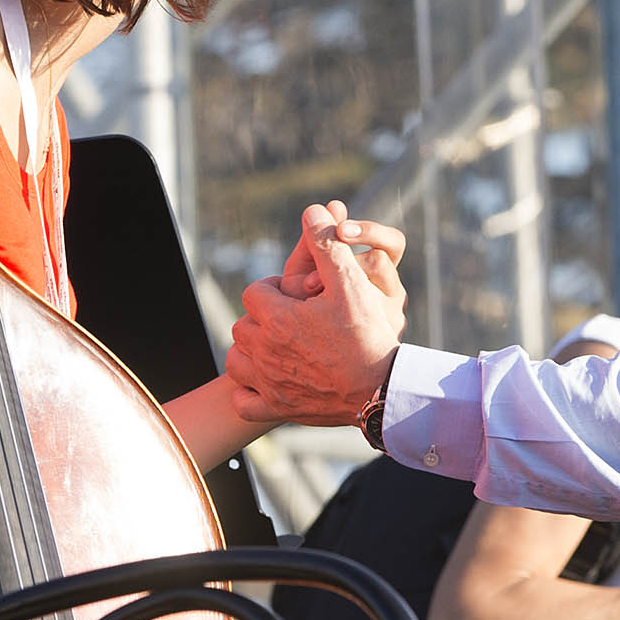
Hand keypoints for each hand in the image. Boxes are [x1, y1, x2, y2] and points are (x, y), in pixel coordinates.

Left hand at [229, 204, 408, 425]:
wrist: (382, 390)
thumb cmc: (368, 335)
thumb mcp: (351, 283)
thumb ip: (327, 245)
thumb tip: (312, 210)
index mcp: (278, 319)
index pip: (254, 292)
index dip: (274, 290)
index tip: (297, 295)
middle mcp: (265, 352)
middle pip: (242, 325)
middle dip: (262, 318)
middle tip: (292, 319)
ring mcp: (269, 384)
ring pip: (237, 361)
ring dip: (251, 351)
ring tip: (278, 347)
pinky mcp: (277, 409)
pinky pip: (243, 402)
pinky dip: (249, 392)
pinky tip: (268, 382)